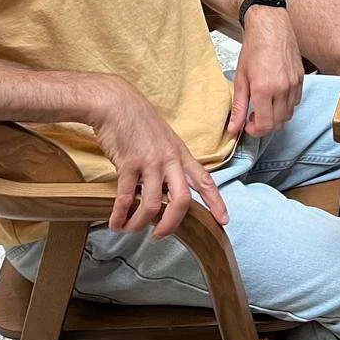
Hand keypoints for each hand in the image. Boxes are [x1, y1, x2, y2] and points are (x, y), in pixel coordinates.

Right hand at [90, 78, 227, 237]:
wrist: (117, 102)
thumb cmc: (139, 121)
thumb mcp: (163, 140)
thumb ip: (168, 164)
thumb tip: (165, 191)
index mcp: (181, 154)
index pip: (205, 180)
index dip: (216, 202)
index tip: (224, 221)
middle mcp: (170, 159)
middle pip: (181, 200)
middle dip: (172, 223)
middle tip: (160, 236)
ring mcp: (150, 162)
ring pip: (153, 204)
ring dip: (140, 223)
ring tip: (129, 229)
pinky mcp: (129, 163)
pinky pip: (126, 197)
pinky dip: (120, 214)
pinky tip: (115, 221)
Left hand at [228, 4, 303, 136]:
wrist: (271, 26)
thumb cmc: (254, 48)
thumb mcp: (241, 78)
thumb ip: (239, 106)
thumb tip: (234, 127)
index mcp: (264, 90)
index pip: (266, 125)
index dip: (256, 131)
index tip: (249, 126)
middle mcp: (282, 89)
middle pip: (279, 123)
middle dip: (266, 125)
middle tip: (254, 118)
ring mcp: (294, 84)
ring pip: (289, 113)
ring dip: (277, 116)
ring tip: (265, 107)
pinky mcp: (301, 78)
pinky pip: (297, 101)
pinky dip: (287, 105)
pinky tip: (276, 97)